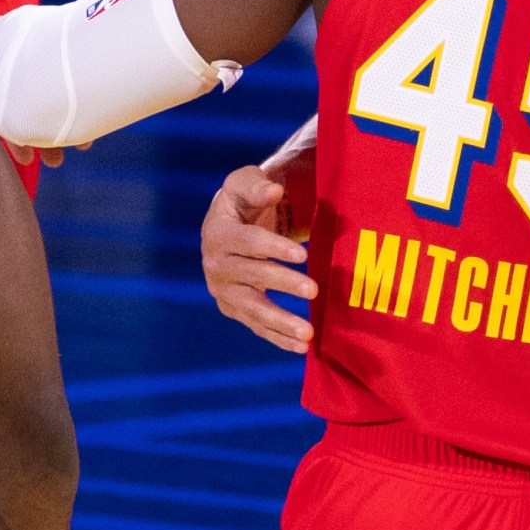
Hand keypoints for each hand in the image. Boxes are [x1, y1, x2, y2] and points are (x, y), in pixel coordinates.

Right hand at [202, 164, 316, 350]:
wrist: (231, 225)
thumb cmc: (243, 201)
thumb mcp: (245, 183)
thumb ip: (257, 185)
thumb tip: (273, 191)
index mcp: (217, 233)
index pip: (247, 242)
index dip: (273, 247)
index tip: (302, 255)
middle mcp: (215, 265)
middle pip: (251, 277)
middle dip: (283, 283)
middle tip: (314, 290)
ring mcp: (223, 291)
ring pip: (252, 309)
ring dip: (280, 322)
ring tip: (307, 333)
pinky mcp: (234, 308)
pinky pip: (256, 325)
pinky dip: (278, 338)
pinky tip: (301, 346)